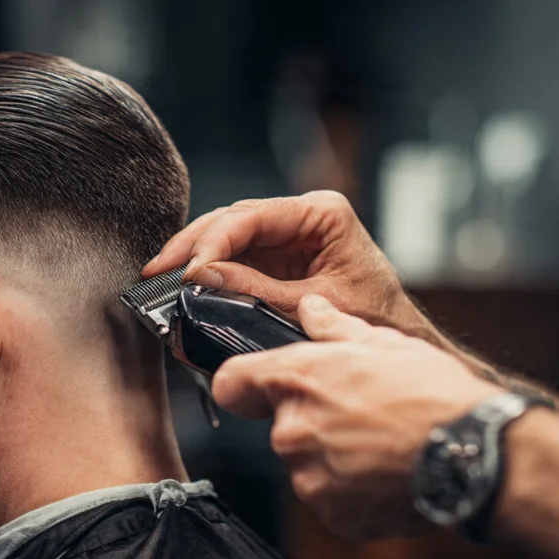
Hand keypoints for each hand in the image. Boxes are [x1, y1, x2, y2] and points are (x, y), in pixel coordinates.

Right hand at [143, 191, 454, 352]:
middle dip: (192, 246)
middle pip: (231, 220)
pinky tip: (182, 285)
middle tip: (159, 271)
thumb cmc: (375, 321)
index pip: (252, 216)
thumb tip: (204, 282)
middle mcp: (302, 217)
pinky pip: (233, 258)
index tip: (191, 271)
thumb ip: (257, 292)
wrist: (398, 344)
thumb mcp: (312, 307)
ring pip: (225, 236)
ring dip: (192, 257)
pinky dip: (207, 273)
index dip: (213, 242)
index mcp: (323, 213)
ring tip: (160, 279)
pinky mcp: (277, 260)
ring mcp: (288, 237)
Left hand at [213, 293, 502, 540]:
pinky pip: (330, 496)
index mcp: (298, 381)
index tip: (257, 386)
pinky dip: (351, 488)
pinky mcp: (332, 515)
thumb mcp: (384, 343)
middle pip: (279, 424)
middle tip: (358, 412)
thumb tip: (312, 310)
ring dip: (332, 454)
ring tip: (379, 442)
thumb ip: (334, 327)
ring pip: (307, 462)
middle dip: (312, 417)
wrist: (473, 455)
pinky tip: (384, 470)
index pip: (233, 382)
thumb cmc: (433, 395)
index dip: (244, 382)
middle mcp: (293, 432)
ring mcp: (310, 479)